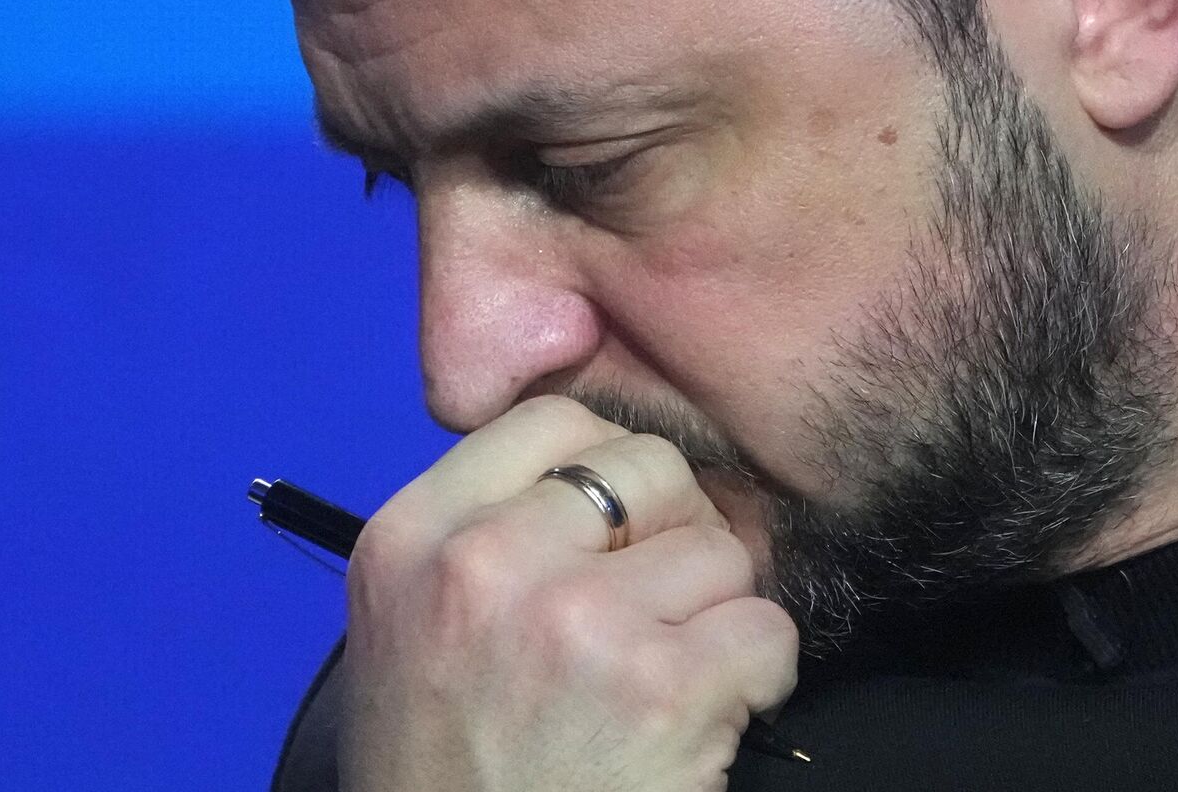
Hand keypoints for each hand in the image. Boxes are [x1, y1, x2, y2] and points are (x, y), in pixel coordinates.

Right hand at [337, 396, 799, 791]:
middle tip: (660, 608)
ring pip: (719, 552)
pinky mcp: (659, 685)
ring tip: (668, 679)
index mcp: (412, 537)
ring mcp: (576, 619)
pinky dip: (760, 675)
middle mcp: (485, 563)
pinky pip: (766, 628)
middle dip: (678, 533)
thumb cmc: (446, 770)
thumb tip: (622, 470)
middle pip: (651, 469)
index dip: (610, 467)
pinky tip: (711, 715)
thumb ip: (491, 531)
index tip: (620, 527)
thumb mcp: (415, 624)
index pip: (552, 420)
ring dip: (717, 615)